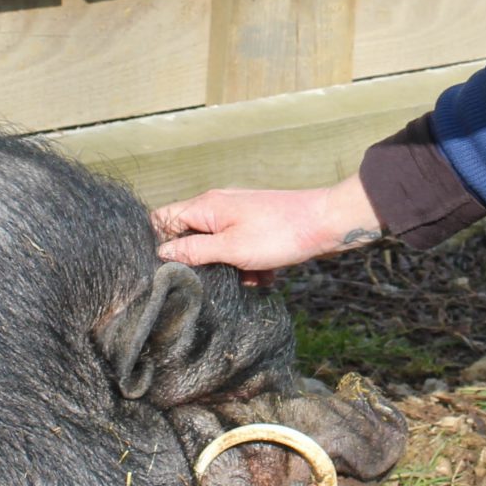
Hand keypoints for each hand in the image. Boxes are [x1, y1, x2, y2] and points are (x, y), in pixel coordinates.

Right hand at [151, 176, 383, 284]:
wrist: (328, 223)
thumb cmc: (280, 234)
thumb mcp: (231, 249)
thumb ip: (194, 251)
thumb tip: (162, 253)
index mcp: (206, 206)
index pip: (163, 219)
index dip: (158, 244)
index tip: (166, 270)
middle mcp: (218, 207)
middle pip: (190, 237)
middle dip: (200, 263)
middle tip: (214, 279)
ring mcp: (239, 216)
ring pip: (217, 249)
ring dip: (228, 268)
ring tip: (249, 277)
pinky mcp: (257, 228)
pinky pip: (240, 250)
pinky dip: (248, 265)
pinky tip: (266, 275)